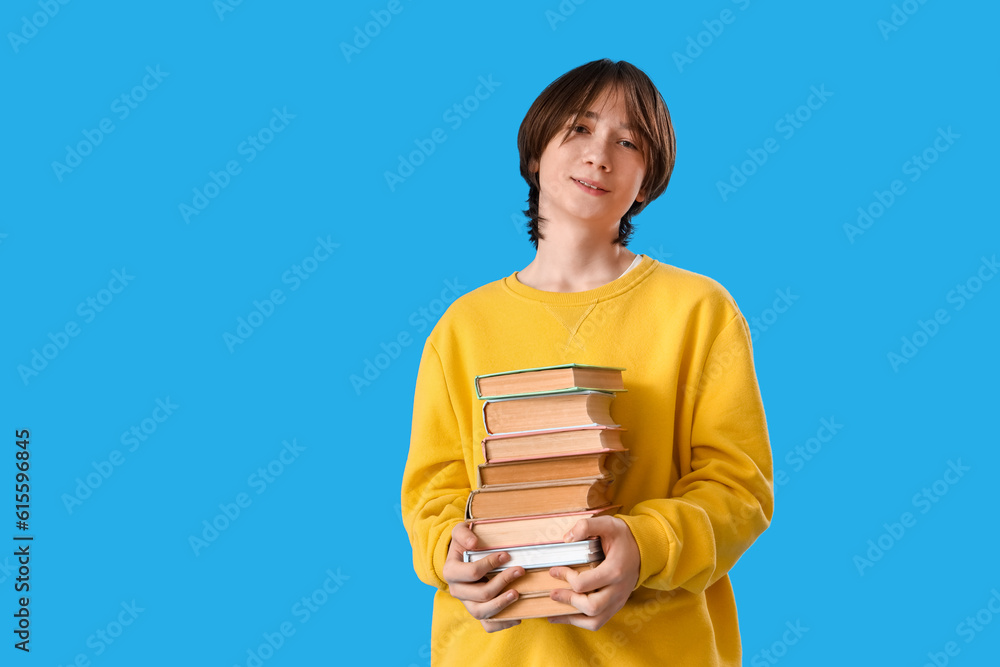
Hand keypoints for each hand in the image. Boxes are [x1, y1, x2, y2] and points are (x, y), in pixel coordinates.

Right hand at [442, 522, 525, 632]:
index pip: (472, 572)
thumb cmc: (463, 543)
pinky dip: (502, 624)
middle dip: (502, 582)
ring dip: (502, 604)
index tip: (506, 555)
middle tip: (520, 570)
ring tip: (517, 594)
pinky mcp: (477, 611)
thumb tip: (473, 543)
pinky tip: (517, 616)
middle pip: (481, 594)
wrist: (461, 556)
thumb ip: (464, 534)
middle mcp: (457, 591)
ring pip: (482, 613)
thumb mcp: (460, 531)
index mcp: (451, 572)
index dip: (490, 564)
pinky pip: (487, 625)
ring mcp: (467, 603)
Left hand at [547, 516, 640, 630]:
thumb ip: (587, 526)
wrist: (644, 549)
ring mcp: (618, 600)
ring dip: (572, 618)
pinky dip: (581, 622)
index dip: (566, 577)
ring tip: (554, 612)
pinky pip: (598, 622)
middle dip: (568, 601)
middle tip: (552, 592)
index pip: (585, 583)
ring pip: (595, 621)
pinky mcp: (616, 605)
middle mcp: (618, 590)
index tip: (554, 570)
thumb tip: (567, 538)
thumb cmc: (623, 537)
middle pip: (591, 607)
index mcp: (615, 570)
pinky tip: (566, 617)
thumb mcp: (608, 524)